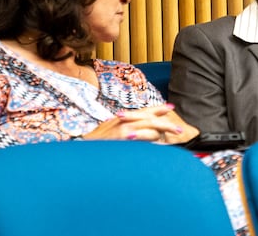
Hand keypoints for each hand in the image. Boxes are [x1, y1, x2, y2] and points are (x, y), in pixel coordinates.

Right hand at [81, 104, 199, 143]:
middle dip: (165, 122)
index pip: (142, 111)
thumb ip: (124, 131)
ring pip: (148, 125)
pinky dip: (150, 138)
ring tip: (176, 134)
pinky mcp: (120, 137)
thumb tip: (135, 134)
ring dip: (163, 129)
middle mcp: (123, 120)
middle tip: (179, 129)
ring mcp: (122, 128)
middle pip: (149, 117)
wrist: (78, 149)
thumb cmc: (93, 145)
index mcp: (122, 119)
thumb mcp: (109, 133)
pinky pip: (140, 137)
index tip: (170, 108)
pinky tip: (159, 144)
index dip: (157, 109)